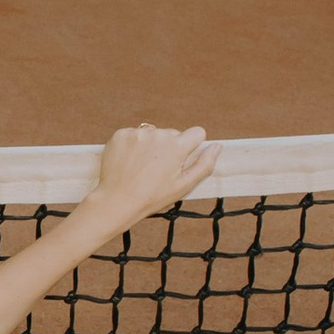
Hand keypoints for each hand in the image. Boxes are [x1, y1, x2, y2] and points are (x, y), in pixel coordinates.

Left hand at [84, 123, 213, 229]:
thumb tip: (217, 146)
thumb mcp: (184, 186)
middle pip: (173, 134)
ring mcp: (138, 133)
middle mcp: (158, 134)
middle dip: (170, 147)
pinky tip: (129, 162)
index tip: (183, 159)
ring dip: (151, 146)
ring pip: (153, 134)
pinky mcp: (121, 135)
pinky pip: (134, 135)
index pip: (197, 132)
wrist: (116, 201)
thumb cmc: (153, 197)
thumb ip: (204, 164)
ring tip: (142, 167)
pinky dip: (133, 146)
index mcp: (177, 146)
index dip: (193, 146)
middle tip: (158, 170)